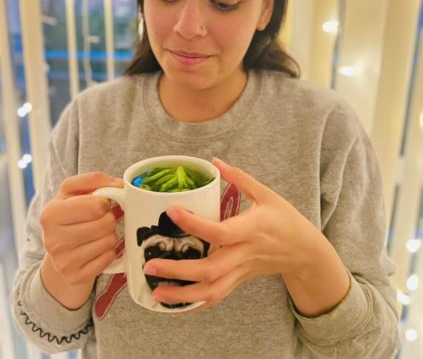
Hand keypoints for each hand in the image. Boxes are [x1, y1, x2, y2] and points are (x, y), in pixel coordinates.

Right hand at [40, 172, 122, 286]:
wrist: (59, 249)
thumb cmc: (71, 214)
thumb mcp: (74, 191)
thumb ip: (95, 180)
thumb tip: (120, 184)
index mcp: (51, 213)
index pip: (97, 205)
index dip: (105, 202)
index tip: (100, 204)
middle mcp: (53, 239)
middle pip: (105, 223)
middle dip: (109, 218)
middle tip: (101, 219)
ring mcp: (63, 261)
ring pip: (109, 241)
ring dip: (110, 234)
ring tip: (99, 233)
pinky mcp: (75, 277)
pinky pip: (108, 258)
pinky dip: (109, 252)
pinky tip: (98, 248)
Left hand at [142, 158, 328, 310]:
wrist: (304, 251)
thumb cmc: (285, 219)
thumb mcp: (266, 193)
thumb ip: (240, 177)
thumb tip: (214, 162)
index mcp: (252, 229)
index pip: (221, 232)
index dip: (195, 225)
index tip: (172, 212)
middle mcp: (245, 253)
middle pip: (211, 269)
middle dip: (179, 271)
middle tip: (150, 265)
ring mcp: (242, 271)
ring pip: (212, 290)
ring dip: (183, 296)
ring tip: (156, 292)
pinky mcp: (240, 280)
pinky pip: (217, 297)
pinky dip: (195, 303)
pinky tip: (175, 304)